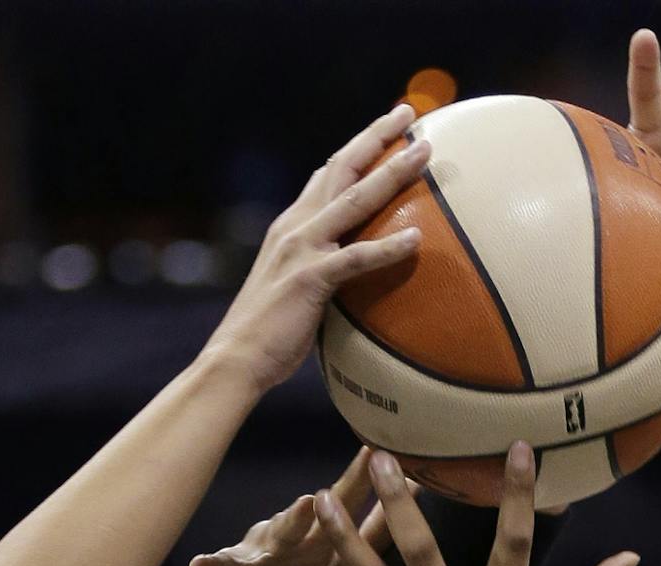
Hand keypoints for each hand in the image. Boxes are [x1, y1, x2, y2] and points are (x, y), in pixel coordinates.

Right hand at [167, 448, 396, 565]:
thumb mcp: (340, 558)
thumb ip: (374, 530)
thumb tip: (418, 491)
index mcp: (309, 539)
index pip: (338, 508)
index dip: (359, 484)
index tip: (379, 454)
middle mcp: (271, 547)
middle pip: (285, 530)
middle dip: (297, 518)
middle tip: (312, 503)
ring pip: (228, 562)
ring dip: (218, 563)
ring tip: (204, 564)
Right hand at [202, 105, 432, 392]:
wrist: (235, 358)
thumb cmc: (270, 334)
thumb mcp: (297, 288)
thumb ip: (322, 270)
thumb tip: (352, 276)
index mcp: (293, 225)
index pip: (328, 175)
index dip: (358, 148)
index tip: (386, 128)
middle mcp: (296, 225)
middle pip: (343, 167)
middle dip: (377, 136)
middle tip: (410, 113)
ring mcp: (302, 248)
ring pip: (355, 199)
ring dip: (392, 172)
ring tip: (425, 153)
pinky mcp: (310, 278)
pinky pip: (356, 257)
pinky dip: (388, 247)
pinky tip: (417, 238)